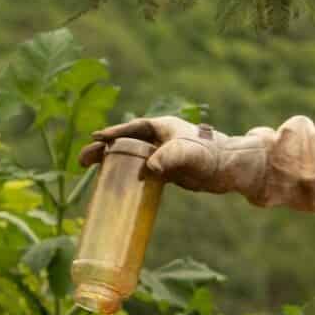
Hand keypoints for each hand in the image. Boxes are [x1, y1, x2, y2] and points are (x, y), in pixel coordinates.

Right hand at [78, 117, 264, 194]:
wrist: (232, 169)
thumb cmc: (212, 155)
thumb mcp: (189, 155)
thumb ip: (170, 159)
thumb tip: (150, 170)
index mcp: (162, 127)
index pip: (131, 128)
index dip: (112, 133)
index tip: (95, 138)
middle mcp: (160, 139)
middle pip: (125, 143)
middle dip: (103, 149)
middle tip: (82, 160)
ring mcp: (163, 156)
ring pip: (130, 158)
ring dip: (110, 163)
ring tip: (87, 171)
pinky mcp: (167, 172)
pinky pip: (141, 173)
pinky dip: (126, 177)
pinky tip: (113, 188)